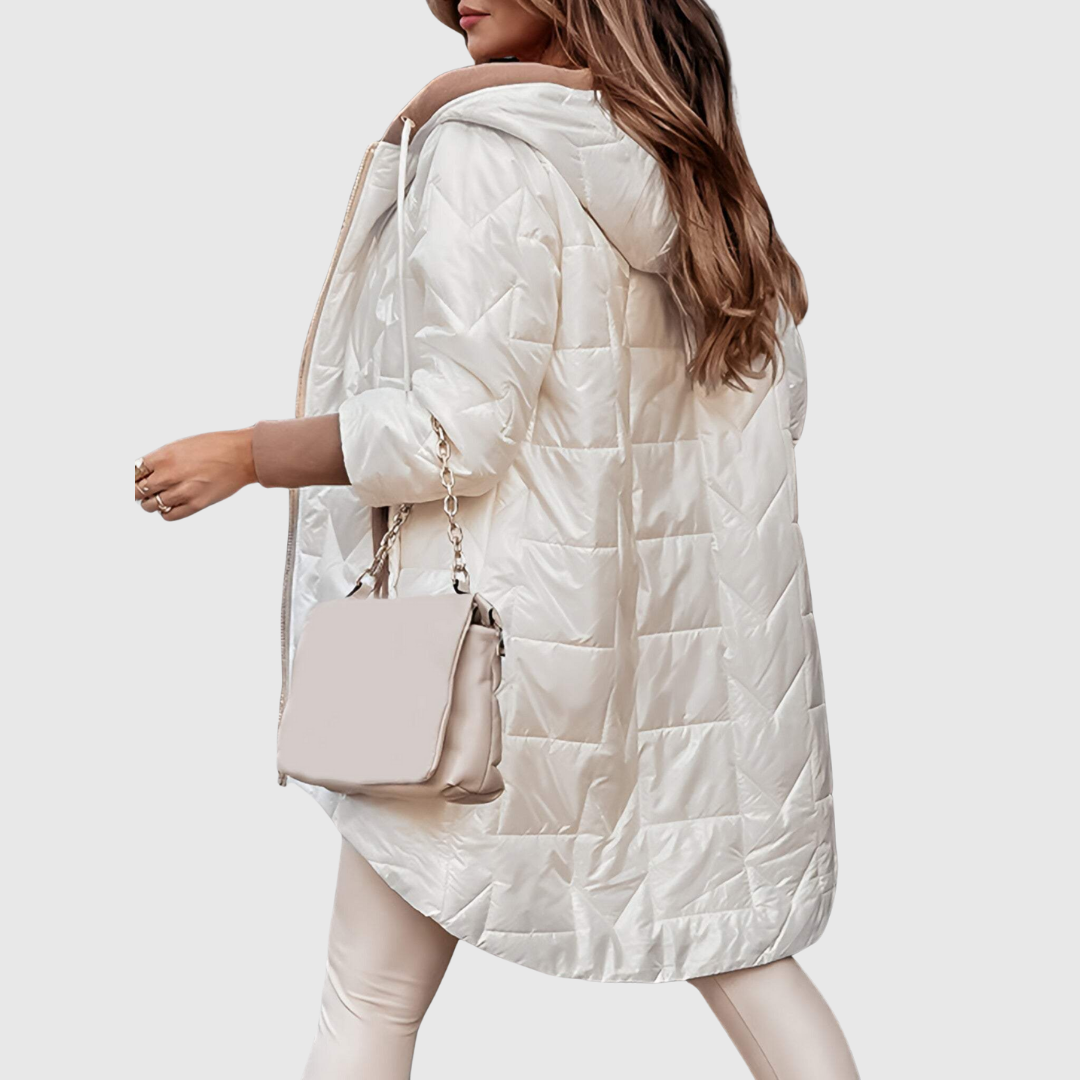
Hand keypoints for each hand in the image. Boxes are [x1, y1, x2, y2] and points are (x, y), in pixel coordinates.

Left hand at [134, 428, 256, 521]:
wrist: (242, 455)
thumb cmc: (214, 446)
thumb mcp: (181, 446)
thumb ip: (160, 460)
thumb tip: (143, 475)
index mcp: (164, 456)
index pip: (132, 473)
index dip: (131, 478)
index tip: (134, 480)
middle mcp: (170, 474)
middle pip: (136, 491)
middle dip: (138, 491)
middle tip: (144, 489)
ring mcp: (183, 491)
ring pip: (150, 505)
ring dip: (152, 501)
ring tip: (162, 495)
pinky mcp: (196, 504)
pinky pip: (168, 515)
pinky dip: (166, 511)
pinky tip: (173, 503)